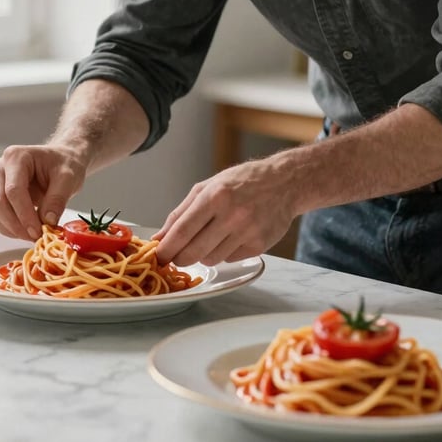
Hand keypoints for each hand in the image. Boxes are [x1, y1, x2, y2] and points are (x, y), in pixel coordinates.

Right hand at [0, 143, 87, 240]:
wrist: (60, 160)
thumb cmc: (63, 163)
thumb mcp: (68, 178)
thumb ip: (58, 199)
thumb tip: (47, 221)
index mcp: (16, 157)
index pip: (13, 190)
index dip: (24, 215)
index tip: (38, 231)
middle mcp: (0, 168)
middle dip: (17, 225)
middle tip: (37, 236)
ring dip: (11, 229)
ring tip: (33, 232)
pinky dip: (8, 228)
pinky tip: (26, 228)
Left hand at [154, 159, 296, 265]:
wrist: (283, 183)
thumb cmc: (240, 182)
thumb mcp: (206, 187)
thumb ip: (180, 213)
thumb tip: (159, 237)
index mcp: (214, 196)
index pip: (182, 231)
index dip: (166, 248)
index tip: (158, 256)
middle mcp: (231, 215)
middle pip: (194, 251)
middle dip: (179, 258)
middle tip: (176, 256)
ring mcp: (247, 232)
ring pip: (210, 259)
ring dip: (202, 254)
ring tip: (208, 238)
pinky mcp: (259, 246)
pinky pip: (229, 260)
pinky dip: (223, 253)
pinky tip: (230, 238)